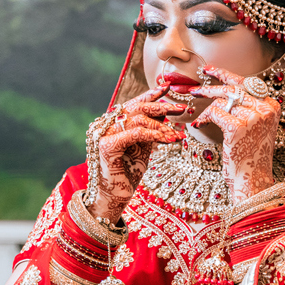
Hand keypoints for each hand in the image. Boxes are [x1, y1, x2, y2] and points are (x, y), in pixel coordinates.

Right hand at [87, 84, 185, 223]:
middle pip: (136, 108)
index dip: (150, 94)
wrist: (113, 198)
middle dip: (161, 106)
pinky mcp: (106, 145)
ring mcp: (103, 134)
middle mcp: (106, 125)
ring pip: (137, 119)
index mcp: (113, 124)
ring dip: (161, 126)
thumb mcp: (142, 149)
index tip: (167, 87)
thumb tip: (165, 116)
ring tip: (176, 135)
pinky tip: (167, 139)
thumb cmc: (127, 175)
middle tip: (181, 109)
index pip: (133, 104)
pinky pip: (135, 133)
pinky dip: (153, 134)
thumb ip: (148, 132)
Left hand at [190, 66, 278, 202]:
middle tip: (196, 82)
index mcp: (272, 106)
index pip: (247, 83)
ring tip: (193, 102)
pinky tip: (200, 123)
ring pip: (223, 100)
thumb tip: (225, 91)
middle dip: (212, 83)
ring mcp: (253, 117)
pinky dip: (205, 117)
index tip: (211, 70)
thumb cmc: (250, 156)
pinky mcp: (238, 127)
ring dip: (205, 102)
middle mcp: (265, 109)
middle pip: (234, 87)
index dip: (226, 75)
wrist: (252, 180)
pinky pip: (215, 112)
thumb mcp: (256, 128)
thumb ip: (248, 109)